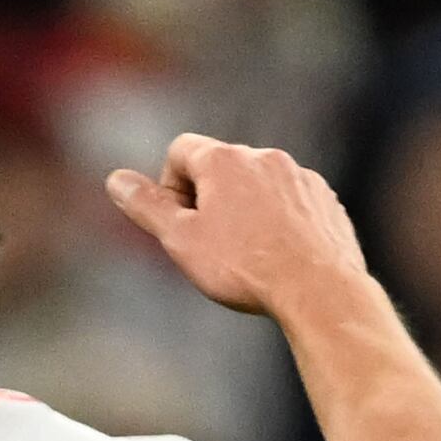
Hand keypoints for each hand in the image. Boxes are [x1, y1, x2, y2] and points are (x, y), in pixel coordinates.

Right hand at [104, 133, 375, 320]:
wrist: (318, 289)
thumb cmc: (243, 267)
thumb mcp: (181, 240)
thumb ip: (147, 206)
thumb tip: (115, 180)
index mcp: (223, 160)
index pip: (180, 150)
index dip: (170, 186)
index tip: (180, 222)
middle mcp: (263, 157)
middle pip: (221, 167)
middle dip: (209, 200)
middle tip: (211, 246)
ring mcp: (300, 176)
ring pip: (259, 186)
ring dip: (247, 210)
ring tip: (248, 255)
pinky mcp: (325, 200)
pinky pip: (292, 202)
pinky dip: (281, 222)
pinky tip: (280, 257)